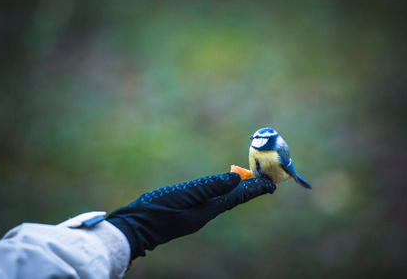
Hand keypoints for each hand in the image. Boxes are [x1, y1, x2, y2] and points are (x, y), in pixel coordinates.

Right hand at [107, 173, 275, 258]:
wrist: (135, 229)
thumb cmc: (157, 210)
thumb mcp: (184, 195)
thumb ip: (209, 186)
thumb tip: (235, 178)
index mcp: (207, 210)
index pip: (236, 197)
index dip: (254, 189)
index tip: (271, 184)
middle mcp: (204, 214)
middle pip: (232, 199)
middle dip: (249, 190)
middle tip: (264, 182)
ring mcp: (195, 216)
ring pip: (222, 201)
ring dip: (237, 191)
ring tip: (248, 183)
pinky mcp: (186, 214)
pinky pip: (210, 202)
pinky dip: (221, 194)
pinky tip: (219, 191)